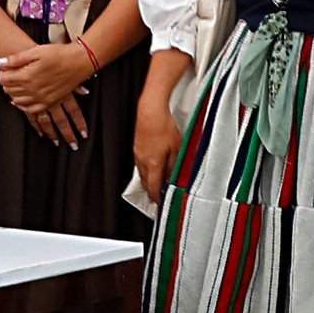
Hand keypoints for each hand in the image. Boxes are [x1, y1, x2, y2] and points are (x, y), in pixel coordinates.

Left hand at [0, 36, 94, 143]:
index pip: (3, 79)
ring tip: (17, 85)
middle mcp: (32, 90)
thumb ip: (16, 58)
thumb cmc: (59, 54)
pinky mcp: (49, 102)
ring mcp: (41, 98)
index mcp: (27, 76)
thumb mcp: (36, 51)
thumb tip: (1, 62)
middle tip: (12, 75)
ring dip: (14, 94)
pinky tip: (23, 101)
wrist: (79, 62)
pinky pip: (31, 110)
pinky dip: (24, 106)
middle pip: (9, 91)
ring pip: (18, 101)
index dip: (3, 72)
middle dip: (8, 83)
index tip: (7, 68)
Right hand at [134, 78, 181, 203]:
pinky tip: (151, 165)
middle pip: (145, 182)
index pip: (153, 187)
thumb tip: (173, 177)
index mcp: (154, 164)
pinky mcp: (136, 145)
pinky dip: (145, 169)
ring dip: (147, 179)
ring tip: (155, 182)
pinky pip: (140, 163)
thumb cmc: (164, 126)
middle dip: (150, 190)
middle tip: (157, 195)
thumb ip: (174, 165)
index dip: (156, 197)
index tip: (159, 202)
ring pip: (141, 172)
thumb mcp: (177, 148)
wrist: (150, 111)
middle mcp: (143, 160)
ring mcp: (138, 153)